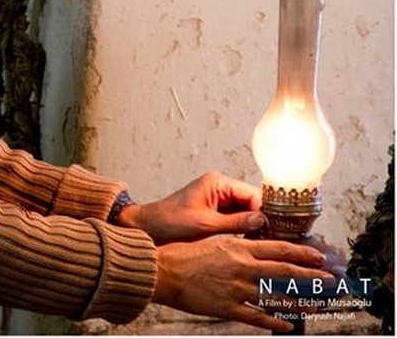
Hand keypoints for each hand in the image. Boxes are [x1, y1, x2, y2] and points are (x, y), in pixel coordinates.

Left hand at [117, 172, 265, 243]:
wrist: (147, 229)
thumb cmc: (170, 222)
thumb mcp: (205, 224)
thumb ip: (236, 222)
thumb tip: (263, 220)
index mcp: (218, 183)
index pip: (253, 194)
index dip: (267, 211)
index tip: (280, 229)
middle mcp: (220, 188)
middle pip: (253, 202)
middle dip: (264, 220)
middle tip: (278, 239)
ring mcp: (218, 200)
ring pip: (246, 212)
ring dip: (255, 226)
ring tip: (268, 244)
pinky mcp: (214, 213)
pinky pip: (236, 219)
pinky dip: (244, 230)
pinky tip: (253, 244)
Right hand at [152, 237, 333, 331]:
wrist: (163, 271)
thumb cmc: (183, 253)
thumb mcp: (213, 240)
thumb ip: (237, 245)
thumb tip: (258, 248)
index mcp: (238, 247)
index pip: (279, 249)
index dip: (302, 253)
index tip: (318, 256)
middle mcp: (242, 268)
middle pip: (285, 272)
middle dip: (311, 277)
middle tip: (329, 280)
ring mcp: (236, 289)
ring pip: (276, 296)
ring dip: (299, 301)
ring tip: (315, 305)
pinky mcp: (227, 307)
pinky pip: (257, 317)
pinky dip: (275, 322)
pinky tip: (287, 325)